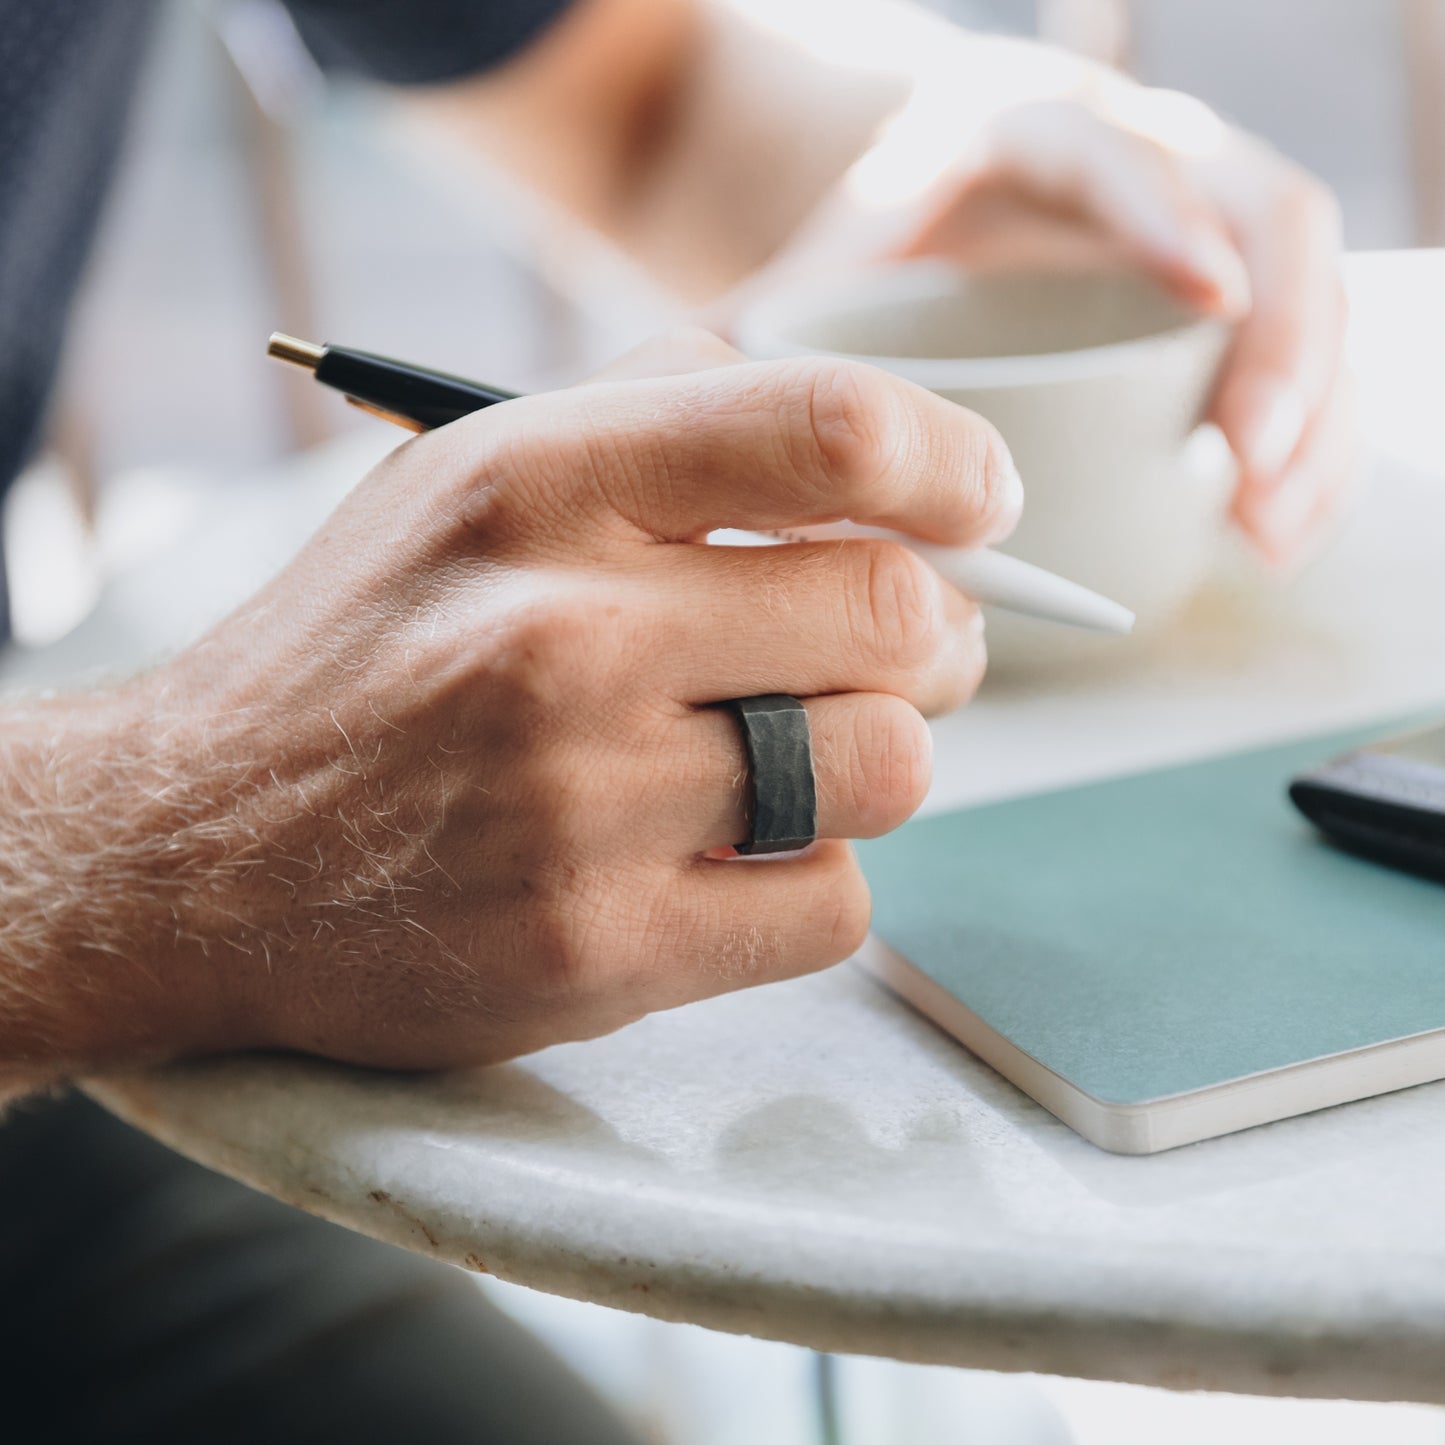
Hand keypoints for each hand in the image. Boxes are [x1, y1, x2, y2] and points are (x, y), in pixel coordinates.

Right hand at [31, 332, 1013, 1080]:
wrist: (191, 852)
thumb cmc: (363, 652)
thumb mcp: (463, 480)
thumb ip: (653, 414)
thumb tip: (871, 431)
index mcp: (536, 480)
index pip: (829, 430)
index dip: (950, 463)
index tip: (982, 502)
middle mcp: (560, 633)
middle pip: (894, 614)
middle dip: (936, 635)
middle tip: (905, 652)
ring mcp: (581, 804)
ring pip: (889, 767)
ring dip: (874, 762)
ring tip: (793, 759)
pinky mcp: (597, 950)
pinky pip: (834, 906)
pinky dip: (814, 880)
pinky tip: (729, 859)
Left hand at [760, 84, 1351, 570]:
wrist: (907, 219)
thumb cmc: (853, 262)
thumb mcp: (805, 291)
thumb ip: (772, 354)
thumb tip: (726, 460)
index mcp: (1020, 131)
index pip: (1111, 150)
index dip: (1165, 217)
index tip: (1205, 303)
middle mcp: (1134, 155)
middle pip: (1262, 215)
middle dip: (1280, 344)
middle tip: (1246, 470)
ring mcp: (1195, 218)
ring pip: (1306, 289)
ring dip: (1311, 415)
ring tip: (1266, 533)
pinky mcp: (1221, 294)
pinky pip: (1299, 351)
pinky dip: (1302, 442)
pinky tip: (1270, 527)